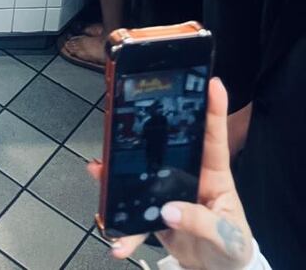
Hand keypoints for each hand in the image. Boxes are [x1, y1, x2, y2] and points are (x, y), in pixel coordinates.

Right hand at [87, 78, 254, 269]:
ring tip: (99, 172)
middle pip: (165, 147)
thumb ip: (202, 222)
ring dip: (117, 175)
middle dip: (143, 131)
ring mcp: (169, 193)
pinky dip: (121, 226)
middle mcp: (189, 176)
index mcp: (214, 175)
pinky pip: (133, 215)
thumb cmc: (233, 249)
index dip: (214, 109)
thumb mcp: (228, 238)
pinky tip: (113, 235)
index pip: (214, 137)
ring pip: (140, 176)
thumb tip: (169, 210)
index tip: (212, 83)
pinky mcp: (156, 213)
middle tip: (125, 113)